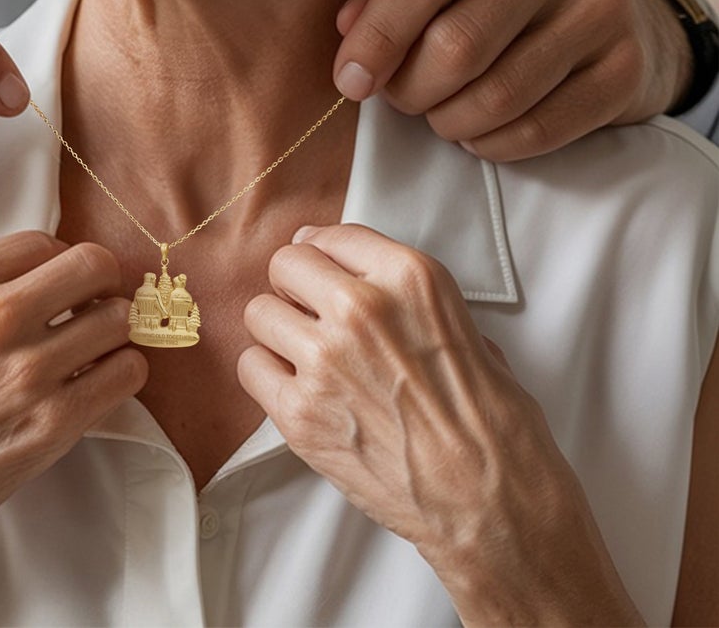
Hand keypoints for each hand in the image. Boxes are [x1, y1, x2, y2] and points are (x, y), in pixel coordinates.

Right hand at [0, 232, 146, 614]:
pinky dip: (121, 371)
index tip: (61, 281)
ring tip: (94, 346)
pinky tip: (97, 380)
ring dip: (113, 330)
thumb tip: (47, 271)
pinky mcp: (53, 421)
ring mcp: (26, 369)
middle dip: (100, 281)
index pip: (42, 240)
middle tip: (92, 302)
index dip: (59, 260)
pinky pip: (125, 373)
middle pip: (91, 265)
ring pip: (116, 318)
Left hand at [239, 223, 639, 623]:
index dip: (325, 256)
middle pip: (286, 264)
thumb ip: (411, 301)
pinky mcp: (299, 414)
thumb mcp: (470, 333)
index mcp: (411, 278)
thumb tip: (365, 282)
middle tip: (313, 316)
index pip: (332, 235)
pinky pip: (250, 367)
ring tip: (307, 358)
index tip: (324, 272)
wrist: (495, 510)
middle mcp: (361, 308)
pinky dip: (267, 378)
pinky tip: (298, 393)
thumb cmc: (495, 429)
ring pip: (258, 312)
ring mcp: (324, 360)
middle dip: (296, 288)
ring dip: (279, 333)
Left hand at [332, 0, 689, 159]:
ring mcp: (602, 6)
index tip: (350, 79)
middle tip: (399, 98)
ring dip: (448, 120)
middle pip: (457, 42)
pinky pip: (540, 127)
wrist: (614, 6)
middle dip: (410, 87)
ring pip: (497, 94)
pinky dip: (493, 142)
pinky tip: (478, 131)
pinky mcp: (625, 67)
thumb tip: (348, 29)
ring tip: (437, 114)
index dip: (377, 35)